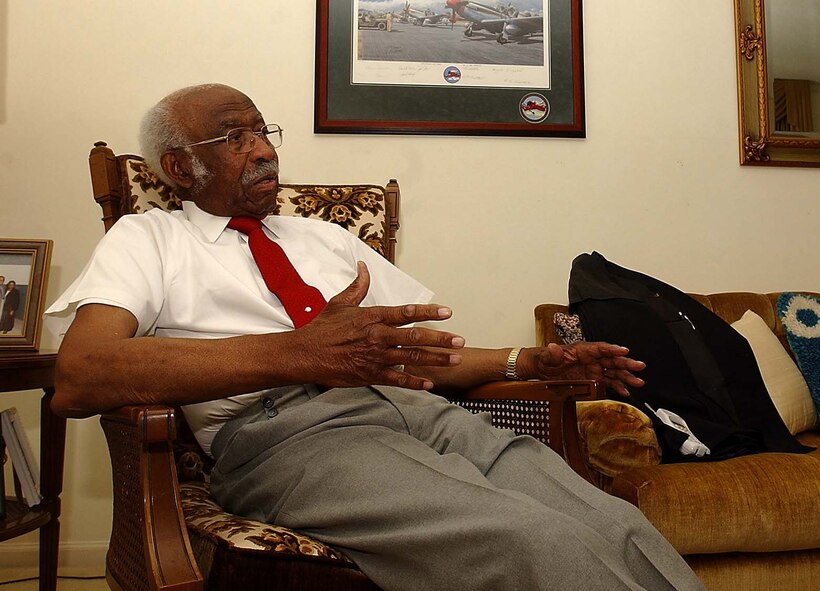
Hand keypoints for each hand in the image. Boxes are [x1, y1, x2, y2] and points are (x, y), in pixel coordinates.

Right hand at [291, 261, 464, 389]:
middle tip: (460, 341)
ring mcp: (375, 357)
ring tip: (455, 359)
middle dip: (441, 339)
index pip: (406, 312)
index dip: (428, 312)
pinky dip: (414, 382)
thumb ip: (357, 287)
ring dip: (436, 359)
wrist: (305, 354)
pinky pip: (397, 379)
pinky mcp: (370, 375)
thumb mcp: (340, 303)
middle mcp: (377, 336)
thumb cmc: (322, 328)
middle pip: (415, 337)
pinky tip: (430, 383)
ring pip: (412, 358)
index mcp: (372, 317)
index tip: (446, 312)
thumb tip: (364, 267)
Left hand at [522, 342, 644, 396]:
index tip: (624, 350)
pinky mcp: (592, 380)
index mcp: (581, 350)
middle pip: (611, 360)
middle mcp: (590, 359)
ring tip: (638, 382)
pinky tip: (626, 391)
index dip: (612, 349)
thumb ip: (552, 354)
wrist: (541, 370)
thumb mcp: (546, 357)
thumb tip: (554, 348)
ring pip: (613, 372)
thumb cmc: (545, 360)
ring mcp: (593, 370)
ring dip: (626, 377)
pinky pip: (608, 383)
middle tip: (638, 366)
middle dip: (626, 363)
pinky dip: (617, 387)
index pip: (600, 348)